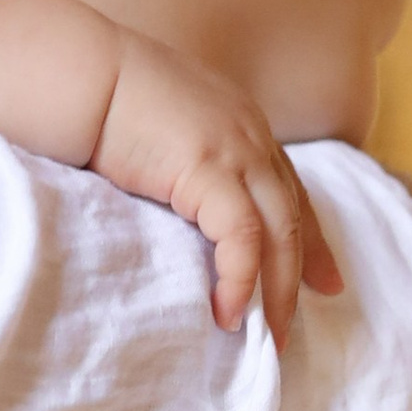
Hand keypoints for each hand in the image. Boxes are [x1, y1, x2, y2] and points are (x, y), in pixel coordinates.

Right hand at [90, 29, 342, 349]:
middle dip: (301, 274)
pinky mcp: (209, 168)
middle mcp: (250, 132)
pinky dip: (240, 279)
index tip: (326, 280)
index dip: (309, 236)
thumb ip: (188, 152)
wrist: (85, 73)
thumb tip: (183, 195)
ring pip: (279, 231)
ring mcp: (235, 148)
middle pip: (292, 214)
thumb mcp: (167, 121)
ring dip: (277, 291)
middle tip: (293, 327)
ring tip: (267, 338)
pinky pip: (242, 238)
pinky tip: (229, 310)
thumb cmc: (108, 94)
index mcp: (241, 120)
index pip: (288, 187)